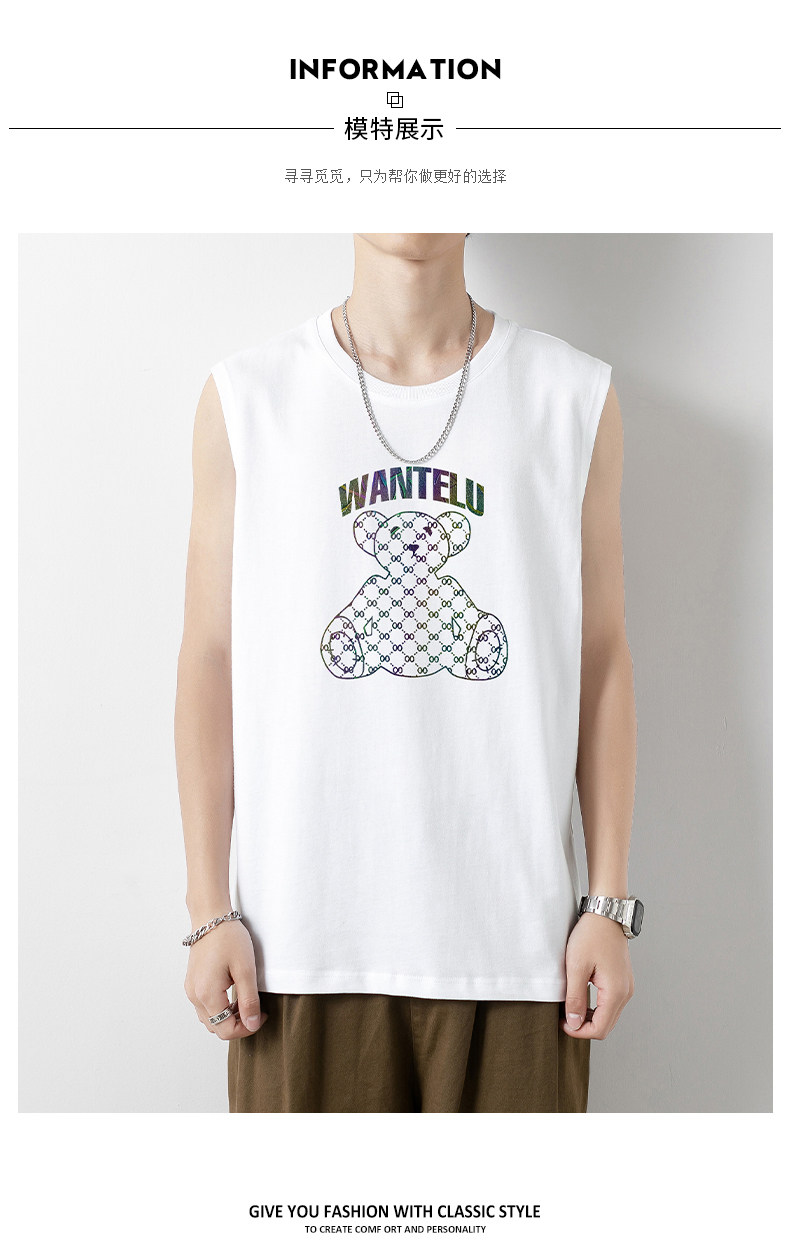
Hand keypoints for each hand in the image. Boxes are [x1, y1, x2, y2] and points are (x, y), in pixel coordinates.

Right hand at [184, 919, 266, 1040]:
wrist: (211, 917)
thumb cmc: (228, 938)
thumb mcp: (245, 969)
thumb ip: (249, 1000)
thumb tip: (253, 1024)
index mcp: (207, 995)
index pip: (225, 1030)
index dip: (247, 1028)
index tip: (262, 1015)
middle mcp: (194, 996)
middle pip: (216, 1028)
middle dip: (238, 1024)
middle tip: (256, 1010)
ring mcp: (191, 989)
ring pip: (209, 1019)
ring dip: (228, 1018)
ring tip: (245, 1001)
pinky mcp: (192, 983)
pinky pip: (205, 1007)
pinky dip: (219, 1008)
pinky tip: (233, 994)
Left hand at [562, 911, 633, 1039]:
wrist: (606, 913)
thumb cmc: (591, 935)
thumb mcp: (576, 967)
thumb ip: (575, 998)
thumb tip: (574, 1024)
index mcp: (616, 992)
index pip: (599, 1029)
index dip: (579, 1031)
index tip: (562, 1022)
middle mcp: (625, 993)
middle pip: (605, 1026)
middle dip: (583, 1026)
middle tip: (563, 1015)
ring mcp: (626, 986)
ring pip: (608, 1016)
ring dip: (589, 1017)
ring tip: (570, 1005)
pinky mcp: (622, 980)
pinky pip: (610, 1003)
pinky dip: (596, 1007)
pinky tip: (581, 996)